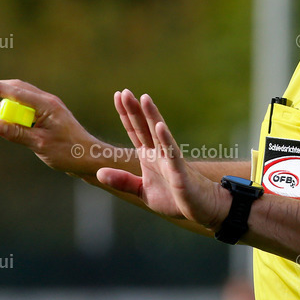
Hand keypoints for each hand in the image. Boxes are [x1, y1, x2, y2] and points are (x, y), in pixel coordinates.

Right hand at [0, 78, 96, 175]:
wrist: (87, 157)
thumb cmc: (68, 152)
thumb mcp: (39, 144)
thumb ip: (17, 133)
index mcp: (47, 105)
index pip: (16, 92)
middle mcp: (48, 102)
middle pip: (17, 89)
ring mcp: (49, 108)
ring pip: (22, 97)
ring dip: (7, 103)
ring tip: (1, 121)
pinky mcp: (49, 115)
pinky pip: (27, 107)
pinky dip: (16, 110)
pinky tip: (12, 121)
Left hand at [98, 90, 229, 228]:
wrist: (200, 207)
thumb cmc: (174, 198)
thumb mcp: (142, 191)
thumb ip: (122, 181)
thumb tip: (99, 172)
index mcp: (149, 156)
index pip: (135, 130)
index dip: (126, 114)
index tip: (118, 95)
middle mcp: (159, 152)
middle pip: (144, 127)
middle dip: (134, 110)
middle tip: (125, 92)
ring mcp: (170, 159)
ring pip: (159, 134)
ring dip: (152, 116)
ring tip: (144, 99)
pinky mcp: (179, 171)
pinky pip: (172, 153)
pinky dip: (165, 139)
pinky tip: (160, 126)